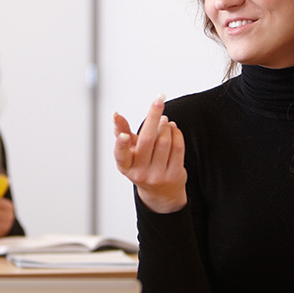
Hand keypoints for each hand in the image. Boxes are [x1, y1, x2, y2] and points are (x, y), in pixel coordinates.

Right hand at [113, 96, 187, 212]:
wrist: (161, 192)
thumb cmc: (143, 165)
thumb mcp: (130, 152)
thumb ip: (122, 133)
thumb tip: (115, 115)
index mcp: (126, 166)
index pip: (121, 155)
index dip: (121, 145)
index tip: (123, 135)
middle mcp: (140, 173)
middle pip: (148, 140)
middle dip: (153, 117)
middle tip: (159, 100)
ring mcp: (158, 176)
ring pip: (164, 141)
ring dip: (166, 125)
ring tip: (165, 121)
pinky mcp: (174, 175)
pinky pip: (177, 148)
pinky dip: (176, 133)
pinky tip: (173, 128)